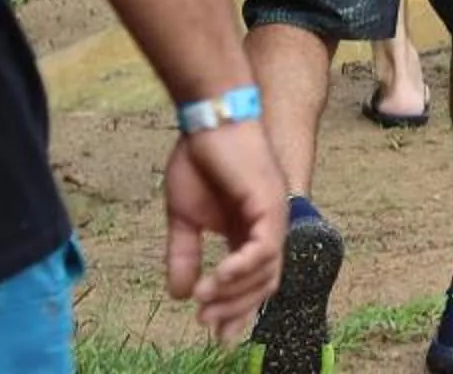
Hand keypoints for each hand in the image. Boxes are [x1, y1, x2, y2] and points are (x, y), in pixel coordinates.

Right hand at [162, 123, 286, 342]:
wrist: (207, 118)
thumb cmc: (198, 159)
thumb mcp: (184, 218)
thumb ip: (185, 254)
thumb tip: (180, 294)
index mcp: (250, 230)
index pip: (255, 279)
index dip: (237, 308)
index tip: (212, 333)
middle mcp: (268, 225)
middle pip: (267, 282)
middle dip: (238, 309)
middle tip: (207, 326)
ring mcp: (273, 212)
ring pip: (268, 270)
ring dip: (236, 293)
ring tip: (204, 303)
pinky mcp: (269, 201)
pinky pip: (265, 247)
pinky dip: (243, 268)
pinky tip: (218, 279)